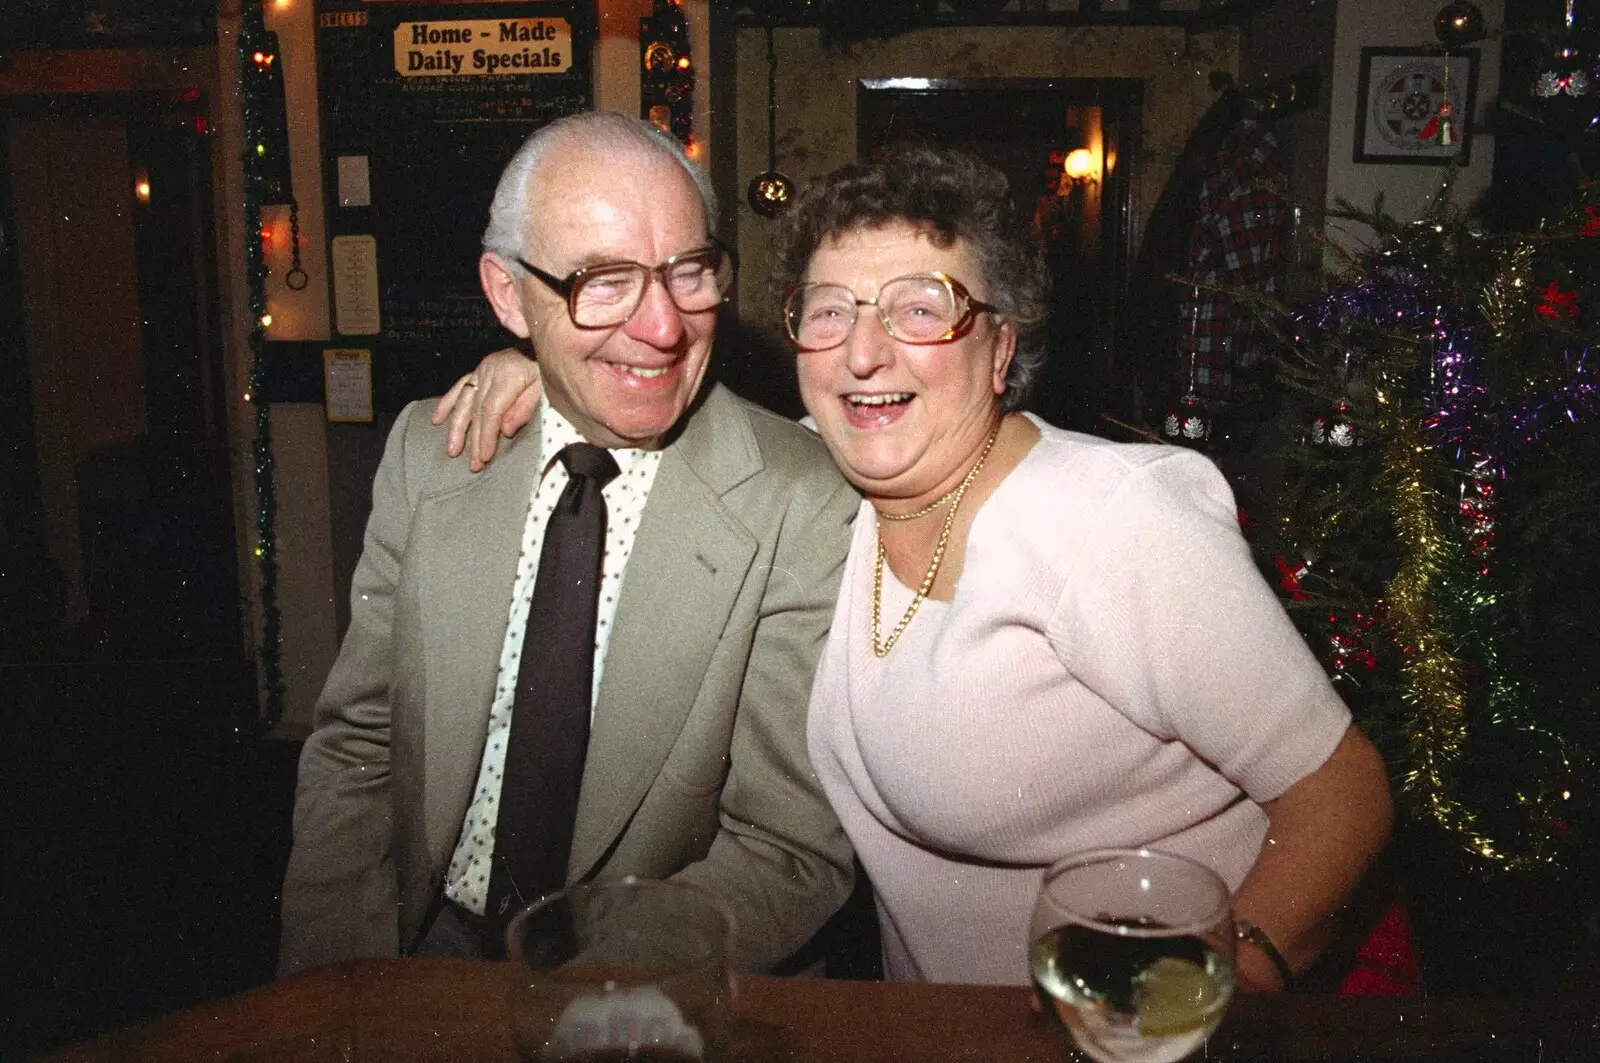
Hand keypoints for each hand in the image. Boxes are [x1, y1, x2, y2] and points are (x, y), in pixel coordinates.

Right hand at [431, 348, 541, 470]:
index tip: (483, 456)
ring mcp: (482, 369)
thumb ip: (525, 408)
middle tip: (473, 464)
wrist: (545, 342)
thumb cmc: (547, 368)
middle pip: (476, 410)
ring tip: (451, 449)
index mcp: (507, 374)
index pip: (491, 411)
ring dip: (456, 427)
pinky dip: (447, 403)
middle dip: (473, 439)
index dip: (486, 435)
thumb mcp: (545, 387)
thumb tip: (505, 430)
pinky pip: (460, 387)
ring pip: (464, 401)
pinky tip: (437, 419)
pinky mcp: (480, 369)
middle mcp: (490, 370)